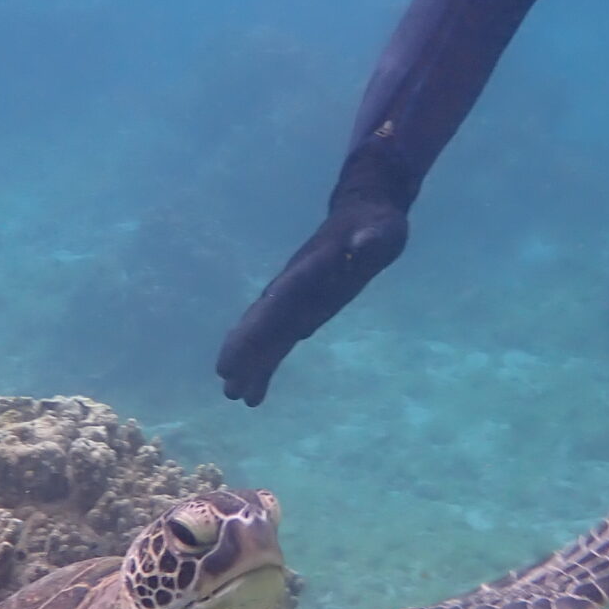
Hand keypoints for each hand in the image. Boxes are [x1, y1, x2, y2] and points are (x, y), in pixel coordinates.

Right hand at [217, 197, 408, 405]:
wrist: (362, 213)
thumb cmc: (376, 223)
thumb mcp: (382, 229)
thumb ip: (371, 239)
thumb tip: (364, 243)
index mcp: (310, 271)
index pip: (278, 303)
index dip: (256, 330)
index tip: (237, 350)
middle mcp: (294, 287)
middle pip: (263, 322)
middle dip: (244, 350)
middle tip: (226, 382)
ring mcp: (295, 300)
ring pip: (267, 334)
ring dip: (251, 362)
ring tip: (234, 395)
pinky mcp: (302, 310)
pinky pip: (279, 339)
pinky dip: (267, 363)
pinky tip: (256, 390)